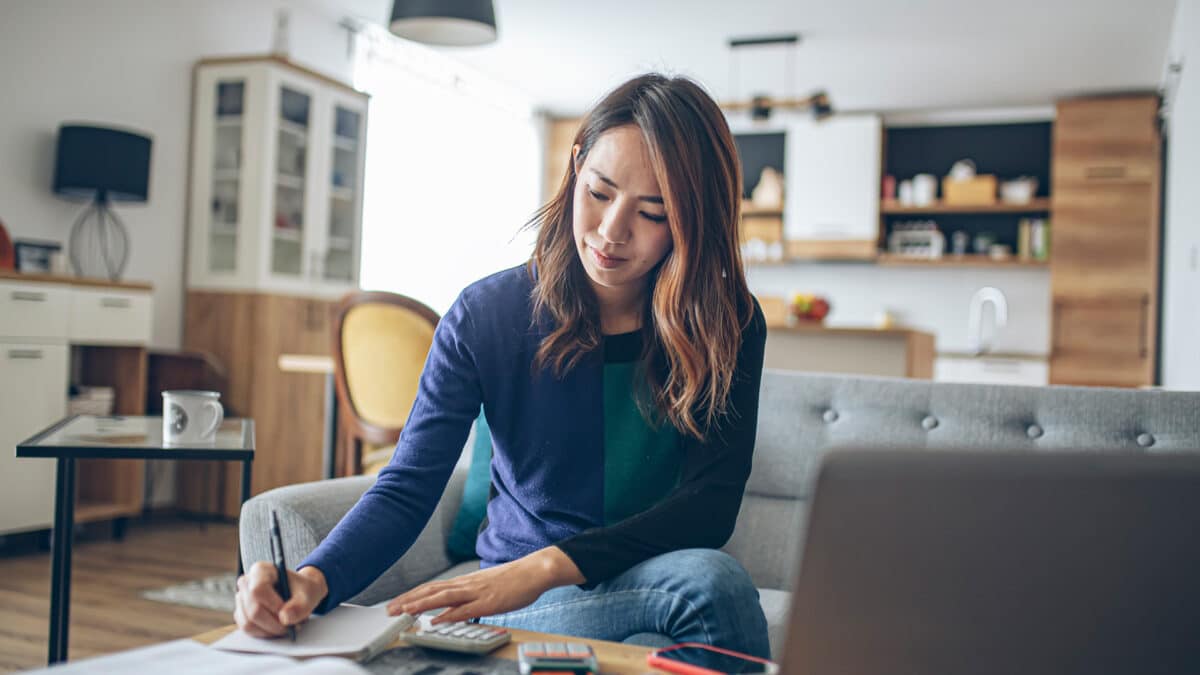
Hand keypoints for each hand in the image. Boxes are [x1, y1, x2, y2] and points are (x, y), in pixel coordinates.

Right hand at [234, 561, 328, 637]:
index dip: (273, 606)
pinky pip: (248, 629)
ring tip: (287, 627)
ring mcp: (241, 599)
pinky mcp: (241, 614)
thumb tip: (284, 618)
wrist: (301, 593)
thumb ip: (300, 606)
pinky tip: (278, 629)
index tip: (287, 615)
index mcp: (261, 570)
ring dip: (270, 631)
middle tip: (291, 627)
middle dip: (274, 624)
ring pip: (248, 623)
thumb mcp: (309, 594)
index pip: (258, 590)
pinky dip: (264, 633)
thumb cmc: (303, 589)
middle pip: (253, 610)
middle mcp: (246, 583)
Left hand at [386, 546, 583, 623]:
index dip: (413, 595)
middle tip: (390, 610)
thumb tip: (451, 609)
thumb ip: (468, 598)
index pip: (432, 588)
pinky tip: (437, 619)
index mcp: (465, 582)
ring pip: (443, 598)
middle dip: (409, 600)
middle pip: (431, 591)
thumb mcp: (486, 588)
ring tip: (404, 611)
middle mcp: (466, 584)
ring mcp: (477, 592)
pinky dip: (449, 614)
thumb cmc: (513, 580)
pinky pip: (466, 608)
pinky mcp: (489, 601)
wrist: (535, 570)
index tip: (396, 603)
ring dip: (422, 604)